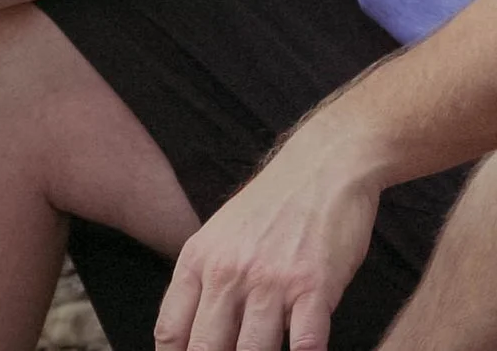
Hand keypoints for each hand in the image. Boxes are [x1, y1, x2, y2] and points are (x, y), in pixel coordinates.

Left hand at [153, 124, 381, 350]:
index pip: (171, 333)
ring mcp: (271, 280)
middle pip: (205, 349)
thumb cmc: (275, 203)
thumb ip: (203, 280)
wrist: (326, 163)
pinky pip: (304, 343)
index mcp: (200, 260)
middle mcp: (229, 272)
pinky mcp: (314, 285)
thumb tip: (189, 336)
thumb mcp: (221, 234)